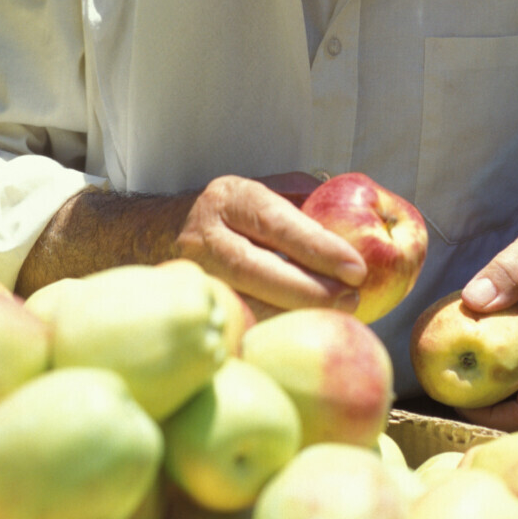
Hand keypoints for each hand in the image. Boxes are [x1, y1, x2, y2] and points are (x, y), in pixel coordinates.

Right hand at [174, 172, 366, 318]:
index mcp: (228, 198)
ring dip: (294, 314)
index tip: (356, 267)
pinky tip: (304, 330)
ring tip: (338, 314)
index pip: (275, 222)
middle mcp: (203, 235)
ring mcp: (194, 274)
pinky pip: (237, 323)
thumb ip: (302, 195)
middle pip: (255, 268)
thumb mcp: (261, 189)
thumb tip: (350, 214)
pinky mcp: (195, 306)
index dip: (317, 246)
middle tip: (351, 298)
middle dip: (309, 288)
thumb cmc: (233, 212)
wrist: (161, 231)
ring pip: (244, 302)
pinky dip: (274, 328)